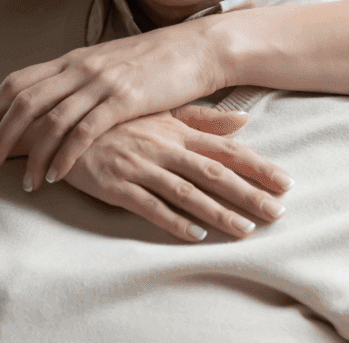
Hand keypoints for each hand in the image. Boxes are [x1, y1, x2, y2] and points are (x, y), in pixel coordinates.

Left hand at [0, 20, 227, 184]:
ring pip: (50, 120)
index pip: (17, 80)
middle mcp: (79, 67)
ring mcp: (100, 82)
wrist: (193, 50)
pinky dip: (64, 156)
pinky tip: (56, 177)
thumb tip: (54, 95)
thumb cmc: (151, 61)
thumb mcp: (106, 63)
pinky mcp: (123, 100)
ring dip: (31, 154)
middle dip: (0, 134)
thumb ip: (79, 77)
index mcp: (72, 58)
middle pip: (23, 100)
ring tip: (22, 183)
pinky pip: (84, 132)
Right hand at [58, 106, 289, 241]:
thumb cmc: (117, 121)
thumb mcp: (160, 113)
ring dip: (217, 211)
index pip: (224, 148)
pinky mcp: (115, 185)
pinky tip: (195, 235)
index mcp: (175, 129)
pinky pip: (149, 206)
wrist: (63, 126)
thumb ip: (202, 118)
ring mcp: (139, 166)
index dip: (256, 165)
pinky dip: (173, 221)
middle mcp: (162, 146)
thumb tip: (244, 119)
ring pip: (185, 192)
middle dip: (247, 193)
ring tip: (245, 228)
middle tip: (277, 212)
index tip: (285, 181)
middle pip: (212, 172)